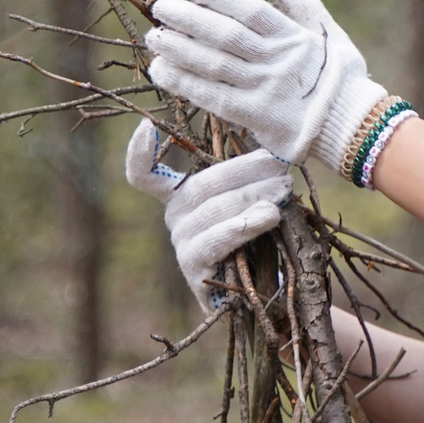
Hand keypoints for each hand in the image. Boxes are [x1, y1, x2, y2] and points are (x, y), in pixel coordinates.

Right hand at [123, 120, 290, 311]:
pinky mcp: (194, 269)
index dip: (139, 154)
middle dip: (244, 172)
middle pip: (201, 185)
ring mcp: (181, 244)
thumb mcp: (247, 203)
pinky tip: (270, 216)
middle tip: (279, 167)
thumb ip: (247, 179)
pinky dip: (244, 225)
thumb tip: (272, 154)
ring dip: (253, 196)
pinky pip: (216, 240)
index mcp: (180, 196)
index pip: (146, 176)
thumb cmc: (254, 239)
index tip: (146, 128)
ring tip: (284, 190)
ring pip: (212, 209)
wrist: (258, 294)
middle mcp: (174, 218)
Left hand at [145, 0, 383, 171]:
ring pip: (215, 65)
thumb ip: (302, 2)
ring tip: (154, 39)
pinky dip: (186, 84)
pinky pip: (215, 98)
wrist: (355, 127)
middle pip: (226, 35)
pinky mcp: (256, 117)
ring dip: (180, 51)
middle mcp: (277, 60)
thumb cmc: (343, 78)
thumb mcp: (330, 33)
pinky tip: (163, 72)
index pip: (250, 10)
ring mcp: (265, 89)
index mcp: (293, 37)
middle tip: (161, 8)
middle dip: (190, 20)